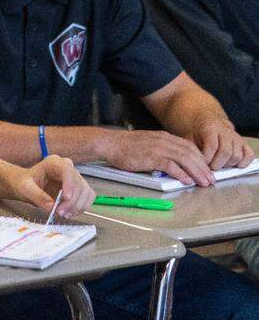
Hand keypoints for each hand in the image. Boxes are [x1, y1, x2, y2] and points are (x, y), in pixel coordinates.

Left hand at [13, 155, 93, 218]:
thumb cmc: (25, 183)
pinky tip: (70, 213)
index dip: (69, 184)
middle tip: (60, 213)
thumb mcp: (25, 189)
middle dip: (71, 201)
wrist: (27, 186)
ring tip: (63, 214)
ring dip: (77, 206)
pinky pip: (87, 197)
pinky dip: (81, 207)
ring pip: (85, 192)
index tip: (66, 198)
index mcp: (53, 163)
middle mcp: (67, 168)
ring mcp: (75, 178)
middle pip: (78, 183)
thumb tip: (51, 207)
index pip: (67, 170)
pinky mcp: (79, 188)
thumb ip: (37, 196)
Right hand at [98, 129, 213, 186]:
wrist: (110, 143)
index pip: (189, 147)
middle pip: (191, 154)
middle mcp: (164, 141)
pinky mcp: (151, 157)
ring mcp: (158, 148)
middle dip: (203, 168)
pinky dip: (181, 174)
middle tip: (210, 179)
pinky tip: (187, 181)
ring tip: (203, 182)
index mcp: (164, 137)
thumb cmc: (125, 146)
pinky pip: (171, 166)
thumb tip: (172, 162)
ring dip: (197, 172)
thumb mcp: (148, 143)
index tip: (206, 170)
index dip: (201, 159)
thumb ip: (161, 150)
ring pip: (185, 159)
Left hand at [191, 116, 252, 169]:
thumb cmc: (198, 133)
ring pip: (236, 156)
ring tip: (218, 165)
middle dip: (216, 164)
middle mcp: (226, 132)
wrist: (208, 122)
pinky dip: (242, 163)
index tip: (202, 165)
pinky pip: (248, 155)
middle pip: (225, 152)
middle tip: (209, 168)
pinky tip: (232, 165)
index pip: (212, 146)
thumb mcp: (190, 137)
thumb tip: (193, 164)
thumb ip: (192, 149)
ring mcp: (236, 137)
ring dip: (227, 165)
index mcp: (210, 128)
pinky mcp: (244, 143)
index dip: (207, 159)